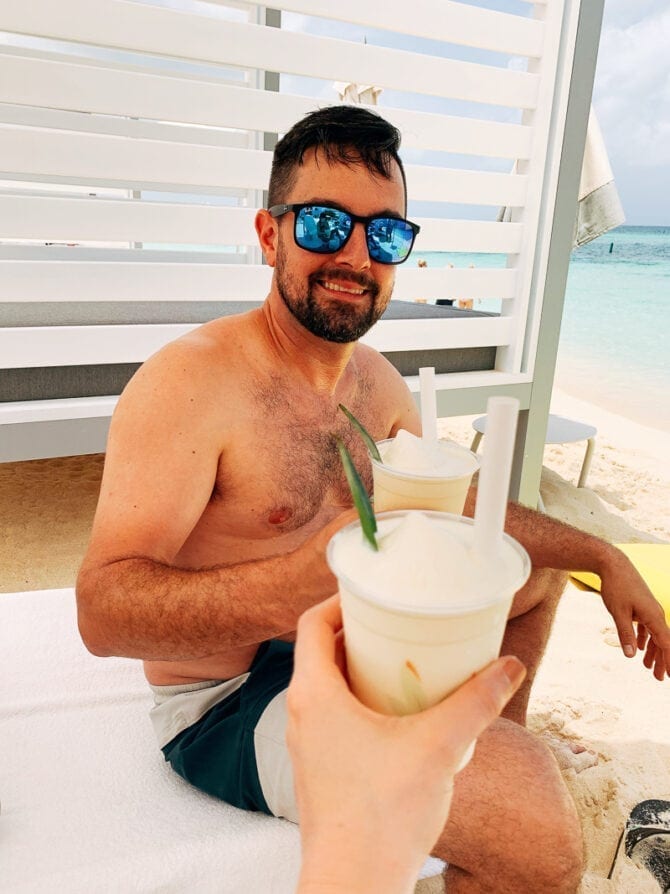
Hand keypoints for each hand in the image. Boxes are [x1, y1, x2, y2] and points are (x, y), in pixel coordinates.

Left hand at [287, 596, 525, 893]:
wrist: (355, 883)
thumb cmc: (382, 815)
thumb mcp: (438, 747)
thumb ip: (476, 703)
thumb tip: (509, 668)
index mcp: (313, 694)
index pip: (313, 623)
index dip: (341, 600)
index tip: (375, 594)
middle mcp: (300, 713)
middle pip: (322, 651)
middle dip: (359, 633)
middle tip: (399, 625)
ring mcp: (306, 743)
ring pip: (327, 685)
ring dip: (360, 669)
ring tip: (404, 665)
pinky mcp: (319, 768)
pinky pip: (332, 716)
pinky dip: (359, 701)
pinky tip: (398, 716)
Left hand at [599, 550, 669, 679]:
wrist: (614, 564)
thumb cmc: (616, 587)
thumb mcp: (618, 612)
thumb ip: (625, 633)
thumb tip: (630, 655)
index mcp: (653, 616)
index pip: (666, 643)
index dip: (669, 661)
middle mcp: (655, 614)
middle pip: (662, 642)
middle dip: (662, 661)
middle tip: (659, 679)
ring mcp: (649, 610)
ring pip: (654, 635)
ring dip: (652, 652)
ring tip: (648, 668)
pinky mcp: (641, 607)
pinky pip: (646, 627)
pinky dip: (644, 639)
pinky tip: (639, 649)